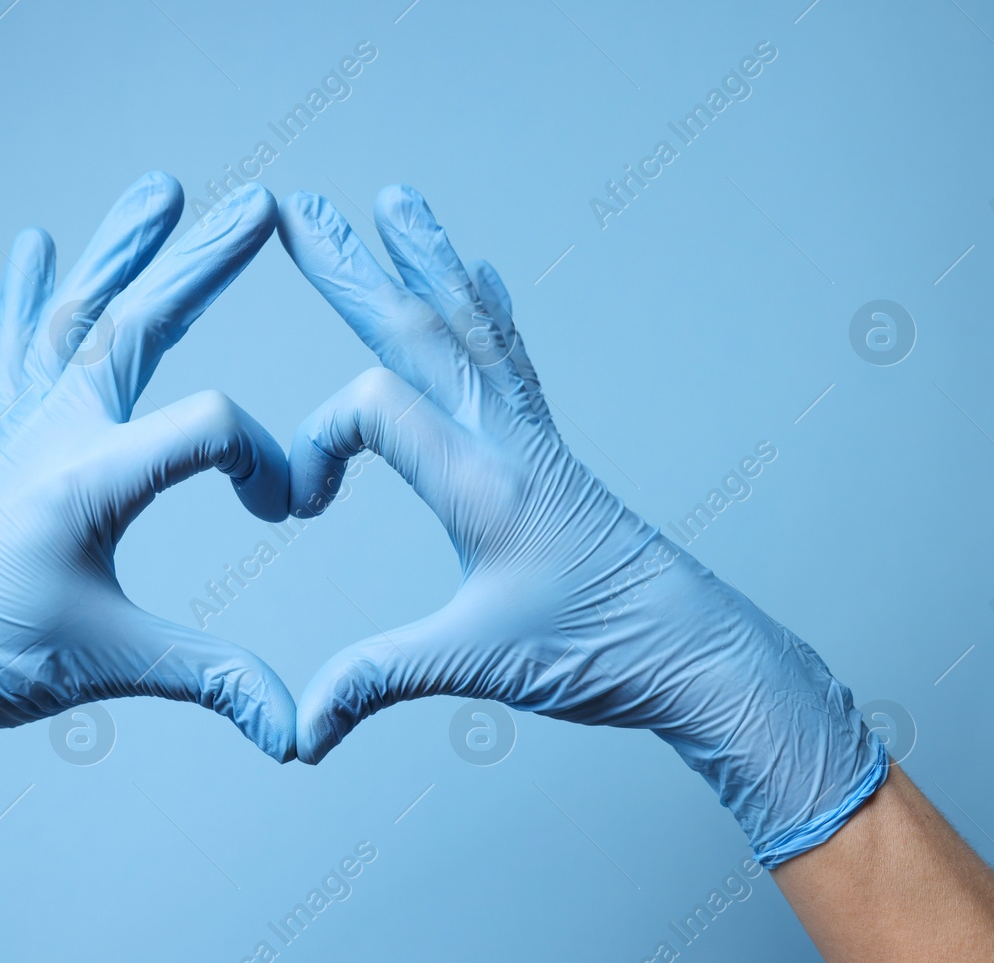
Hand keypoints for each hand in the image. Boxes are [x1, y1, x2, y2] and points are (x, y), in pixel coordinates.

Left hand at [0, 174, 295, 830]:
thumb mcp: (113, 666)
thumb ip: (214, 680)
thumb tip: (295, 735)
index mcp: (85, 478)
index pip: (210, 427)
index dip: (270, 463)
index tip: (286, 511)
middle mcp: (50, 433)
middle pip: (139, 322)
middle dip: (205, 260)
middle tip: (259, 202)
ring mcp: (20, 429)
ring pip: (77, 315)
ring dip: (121, 251)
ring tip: (158, 188)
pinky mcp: (1, 443)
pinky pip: (16, 352)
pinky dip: (27, 297)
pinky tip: (30, 244)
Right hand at [278, 185, 884, 865]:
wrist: (694, 650)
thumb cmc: (597, 650)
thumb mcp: (475, 666)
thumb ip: (376, 682)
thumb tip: (300, 734)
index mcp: (482, 481)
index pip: (373, 408)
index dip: (318, 443)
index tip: (303, 507)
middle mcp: (507, 440)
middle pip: (420, 329)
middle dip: (352, 268)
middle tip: (301, 208)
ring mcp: (531, 436)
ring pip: (469, 324)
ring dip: (425, 258)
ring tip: (396, 198)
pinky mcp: (546, 449)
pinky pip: (511, 356)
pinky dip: (486, 306)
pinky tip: (481, 270)